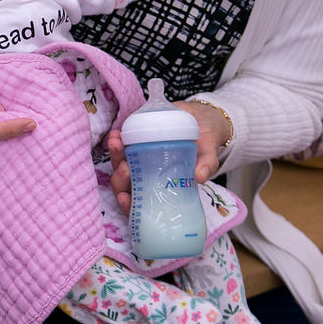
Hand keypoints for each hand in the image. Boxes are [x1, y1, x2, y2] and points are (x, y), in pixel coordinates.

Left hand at [105, 100, 226, 212]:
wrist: (200, 119)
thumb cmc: (203, 143)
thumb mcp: (208, 154)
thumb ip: (206, 164)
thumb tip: (200, 177)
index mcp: (160, 187)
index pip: (140, 202)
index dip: (129, 204)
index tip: (125, 199)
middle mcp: (145, 176)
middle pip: (124, 185)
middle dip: (119, 179)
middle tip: (125, 168)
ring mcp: (137, 159)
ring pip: (118, 165)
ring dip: (114, 157)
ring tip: (117, 144)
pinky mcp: (134, 142)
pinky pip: (121, 146)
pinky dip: (115, 142)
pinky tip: (116, 134)